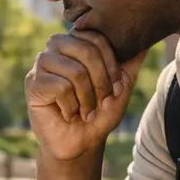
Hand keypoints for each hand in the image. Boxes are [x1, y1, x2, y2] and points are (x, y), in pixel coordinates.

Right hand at [25, 30, 145, 160]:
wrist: (82, 142)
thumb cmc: (101, 111)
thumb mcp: (122, 84)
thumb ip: (131, 59)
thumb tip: (147, 38)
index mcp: (77, 41)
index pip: (97, 38)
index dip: (112, 64)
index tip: (116, 88)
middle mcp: (57, 46)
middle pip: (86, 50)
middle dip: (101, 82)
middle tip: (103, 102)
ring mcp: (42, 63)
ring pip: (75, 71)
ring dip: (88, 98)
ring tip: (86, 111)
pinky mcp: (32, 83)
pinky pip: (60, 87)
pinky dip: (72, 106)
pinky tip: (69, 114)